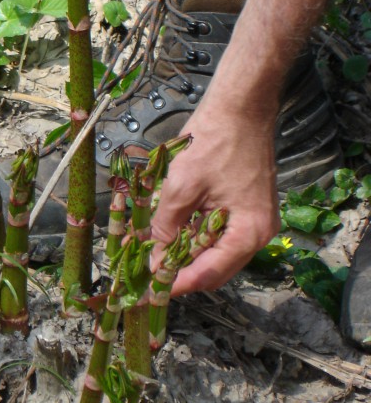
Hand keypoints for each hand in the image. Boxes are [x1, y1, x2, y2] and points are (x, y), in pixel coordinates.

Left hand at [150, 101, 280, 295]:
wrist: (239, 108)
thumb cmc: (214, 143)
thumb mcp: (181, 188)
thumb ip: (165, 227)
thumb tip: (152, 259)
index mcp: (248, 233)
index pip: (208, 274)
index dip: (175, 285)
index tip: (148, 294)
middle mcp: (256, 234)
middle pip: (213, 269)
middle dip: (178, 274)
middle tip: (145, 280)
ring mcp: (251, 222)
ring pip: (213, 254)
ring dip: (183, 257)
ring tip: (150, 259)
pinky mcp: (243, 209)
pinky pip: (216, 235)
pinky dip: (192, 239)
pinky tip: (167, 238)